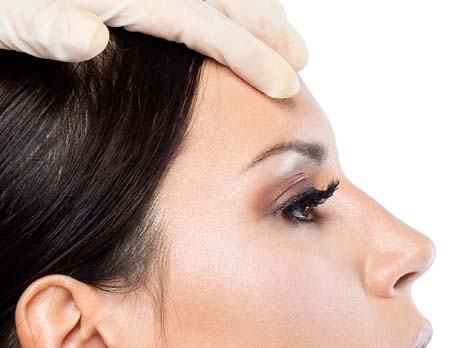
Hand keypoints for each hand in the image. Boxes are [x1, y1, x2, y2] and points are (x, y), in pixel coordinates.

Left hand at [0, 0, 306, 97]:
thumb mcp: (4, 18)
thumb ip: (43, 26)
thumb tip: (93, 38)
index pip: (200, 21)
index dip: (248, 53)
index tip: (287, 83)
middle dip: (265, 26)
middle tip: (302, 59)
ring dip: (249, 5)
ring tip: (281, 30)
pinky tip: (228, 9)